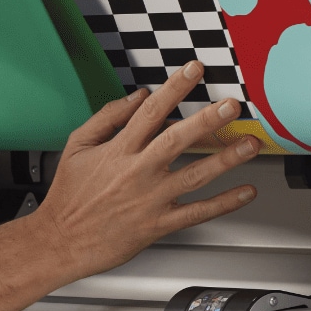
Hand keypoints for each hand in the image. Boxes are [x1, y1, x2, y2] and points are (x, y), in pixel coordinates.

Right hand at [25, 60, 260, 277]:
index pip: (150, 112)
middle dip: (207, 120)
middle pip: (177, 140)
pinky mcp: (158, 224)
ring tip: (249, 144)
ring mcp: (151, 199)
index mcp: (118, 150)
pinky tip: (246, 192)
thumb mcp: (77, 146)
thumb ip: (107, 118)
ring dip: (225, 159)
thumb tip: (137, 97)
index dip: (174, 88)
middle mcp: (137, 172)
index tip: (194, 71)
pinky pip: (197, 212)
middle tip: (231, 105)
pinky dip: (224, 203)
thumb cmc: (68, 196)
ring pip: (195, 175)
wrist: (61, 240)